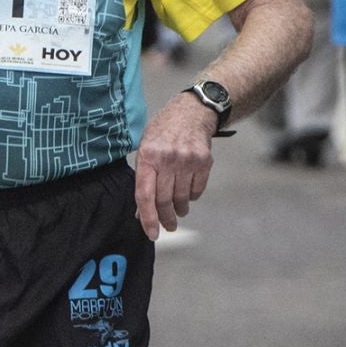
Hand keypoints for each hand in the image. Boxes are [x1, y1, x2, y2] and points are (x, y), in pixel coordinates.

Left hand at [133, 92, 215, 239]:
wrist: (192, 112)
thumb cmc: (164, 132)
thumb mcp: (146, 149)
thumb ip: (143, 178)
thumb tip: (141, 211)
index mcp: (148, 156)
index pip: (145, 194)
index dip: (147, 218)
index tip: (152, 234)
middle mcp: (167, 158)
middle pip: (164, 200)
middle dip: (166, 218)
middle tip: (168, 226)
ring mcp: (187, 160)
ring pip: (182, 198)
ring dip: (180, 209)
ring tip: (179, 209)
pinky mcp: (204, 162)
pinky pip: (197, 190)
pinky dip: (192, 196)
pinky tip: (188, 192)